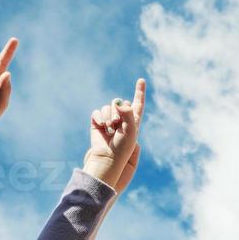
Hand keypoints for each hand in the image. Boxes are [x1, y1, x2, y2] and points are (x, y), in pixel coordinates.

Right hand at [83, 78, 145, 192]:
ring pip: (108, 107)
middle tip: (117, 125)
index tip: (141, 80)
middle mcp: (121, 120)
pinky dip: (98, 117)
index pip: (138, 104)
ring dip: (108, 116)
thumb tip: (118, 102)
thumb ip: (128, 112)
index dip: (140, 92)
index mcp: (134, 122)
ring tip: (109, 129)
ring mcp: (108, 122)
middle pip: (119, 102)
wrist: (107, 159)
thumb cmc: (122, 149)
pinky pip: (97, 112)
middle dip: (118, 111)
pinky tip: (101, 126)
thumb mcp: (131, 130)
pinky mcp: (97, 124)